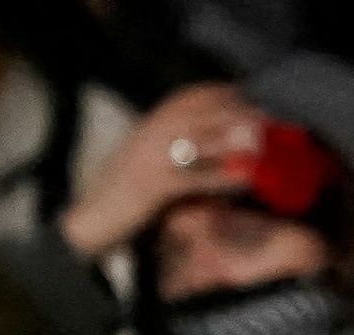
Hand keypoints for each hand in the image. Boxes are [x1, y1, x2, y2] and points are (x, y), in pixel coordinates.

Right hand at [63, 82, 256, 259]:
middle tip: (263, 116)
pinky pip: (192, 180)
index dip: (213, 93)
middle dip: (228, 111)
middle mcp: (147, 137)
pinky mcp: (151, 187)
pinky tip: (244, 180)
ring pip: (194, 140)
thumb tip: (208, 153)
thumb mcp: (146, 167)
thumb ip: (172, 156)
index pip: (182, 100)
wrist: (90, 223)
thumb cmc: (122, 199)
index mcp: (146, 129)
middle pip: (194, 114)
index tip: (242, 93)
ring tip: (260, 140)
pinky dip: (219, 179)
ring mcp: (148, 160)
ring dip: (228, 138)